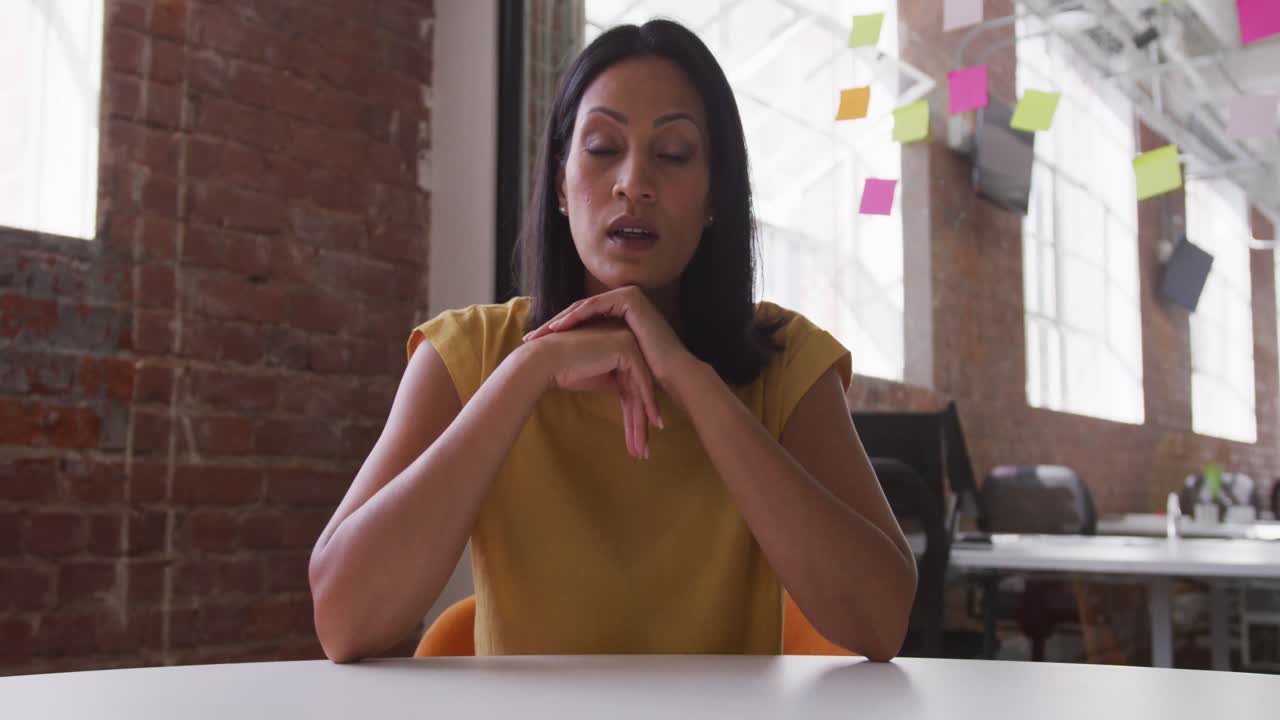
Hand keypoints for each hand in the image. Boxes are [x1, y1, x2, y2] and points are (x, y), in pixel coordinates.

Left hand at [522, 286, 695, 392]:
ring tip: (540, 334)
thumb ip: (596, 353)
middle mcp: (625, 299)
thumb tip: (568, 362)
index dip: (559, 333)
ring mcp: (628, 296)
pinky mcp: (629, 298)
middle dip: (554, 326)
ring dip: (560, 320)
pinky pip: (594, 306)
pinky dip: (575, 316)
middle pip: (581, 312)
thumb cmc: (645, 375)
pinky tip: (557, 328)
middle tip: (531, 338)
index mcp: (621, 312)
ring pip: (584, 307)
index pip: (583, 320)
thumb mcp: (613, 360)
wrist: (671, 375)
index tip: (538, 346)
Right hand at [524, 323, 663, 459]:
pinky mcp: (627, 348)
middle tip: (642, 451)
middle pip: (638, 388)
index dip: (634, 414)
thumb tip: (630, 397)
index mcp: (620, 345)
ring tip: (643, 450)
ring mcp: (629, 341)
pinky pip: (641, 381)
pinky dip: (647, 404)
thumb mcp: (596, 378)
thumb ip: (614, 382)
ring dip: (643, 421)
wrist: (545, 360)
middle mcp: (628, 340)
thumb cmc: (565, 370)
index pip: (632, 385)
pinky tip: (651, 424)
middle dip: (640, 422)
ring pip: (642, 388)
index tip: (637, 439)